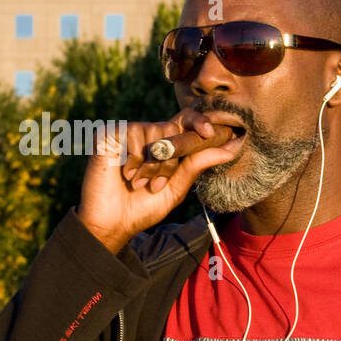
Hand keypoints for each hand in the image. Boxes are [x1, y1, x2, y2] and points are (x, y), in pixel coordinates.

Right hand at [76, 109, 237, 253]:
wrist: (113, 221)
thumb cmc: (144, 206)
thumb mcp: (177, 187)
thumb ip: (198, 165)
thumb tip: (231, 149)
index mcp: (166, 144)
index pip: (186, 120)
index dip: (200, 120)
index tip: (209, 132)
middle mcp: (147, 134)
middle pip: (171, 130)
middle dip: (168, 162)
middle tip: (154, 184)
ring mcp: (127, 132)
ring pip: (153, 132)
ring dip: (150, 165)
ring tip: (138, 182)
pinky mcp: (108, 134)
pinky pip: (132, 133)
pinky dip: (133, 158)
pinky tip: (125, 174)